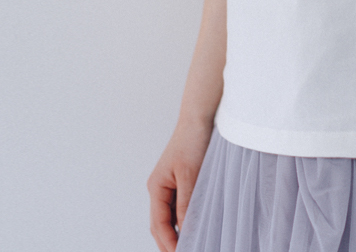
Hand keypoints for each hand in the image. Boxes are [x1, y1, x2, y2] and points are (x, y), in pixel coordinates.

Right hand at [147, 119, 213, 251]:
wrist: (199, 117)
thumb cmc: (192, 141)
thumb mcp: (190, 174)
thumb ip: (187, 203)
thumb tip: (186, 230)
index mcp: (156, 187)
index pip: (159, 224)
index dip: (168, 243)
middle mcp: (160, 188)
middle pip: (161, 224)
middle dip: (169, 242)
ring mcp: (171, 185)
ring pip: (171, 217)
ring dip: (178, 232)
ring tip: (192, 244)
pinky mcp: (183, 180)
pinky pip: (181, 206)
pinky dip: (186, 219)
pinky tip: (197, 225)